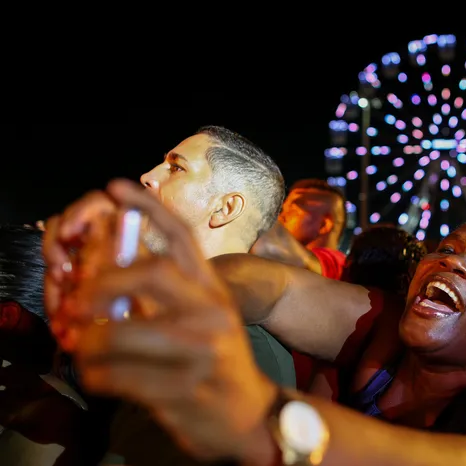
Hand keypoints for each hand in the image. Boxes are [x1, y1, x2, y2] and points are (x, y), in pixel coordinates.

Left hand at [47, 180, 277, 460]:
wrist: (251, 414)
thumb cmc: (218, 361)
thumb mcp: (205, 317)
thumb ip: (170, 293)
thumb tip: (110, 271)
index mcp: (213, 290)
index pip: (182, 236)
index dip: (148, 207)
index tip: (115, 188)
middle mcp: (211, 311)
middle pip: (151, 271)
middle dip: (101, 283)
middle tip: (76, 302)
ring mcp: (201, 350)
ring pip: (124, 331)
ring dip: (89, 341)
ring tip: (81, 348)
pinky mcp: (184, 388)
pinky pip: (121, 376)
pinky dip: (96, 376)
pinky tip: (97, 376)